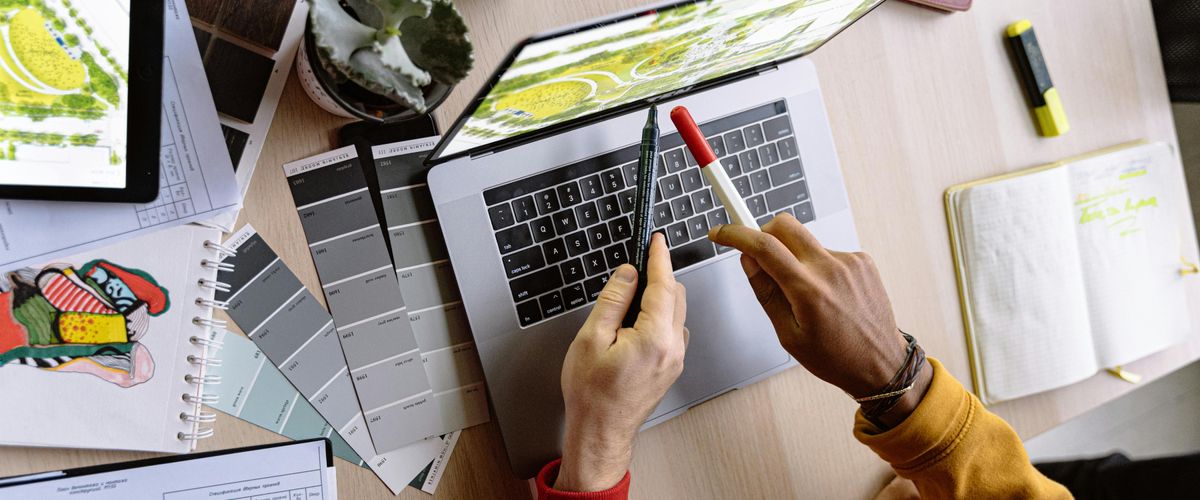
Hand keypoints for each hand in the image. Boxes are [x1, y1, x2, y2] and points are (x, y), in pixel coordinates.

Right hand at [555, 233, 688, 491]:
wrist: (600, 433)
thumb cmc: (592, 395)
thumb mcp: (591, 338)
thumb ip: (613, 300)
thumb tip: (627, 273)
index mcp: (655, 337)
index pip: (664, 285)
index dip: (659, 258)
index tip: (656, 241)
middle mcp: (673, 348)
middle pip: (675, 296)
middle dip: (658, 278)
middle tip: (633, 270)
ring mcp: (675, 359)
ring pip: (675, 313)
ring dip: (658, 300)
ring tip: (625, 306)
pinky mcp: (672, 367)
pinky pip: (672, 331)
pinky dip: (658, 318)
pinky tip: (634, 326)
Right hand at [708, 213, 930, 427]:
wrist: (880, 364)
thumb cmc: (835, 357)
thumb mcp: (788, 335)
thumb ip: (766, 293)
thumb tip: (748, 261)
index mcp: (808, 290)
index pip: (763, 246)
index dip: (735, 234)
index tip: (721, 233)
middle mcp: (831, 268)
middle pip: (785, 225)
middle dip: (764, 233)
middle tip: (762, 259)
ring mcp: (850, 261)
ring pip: (806, 241)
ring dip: (795, 257)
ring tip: (806, 295)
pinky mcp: (862, 260)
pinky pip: (827, 251)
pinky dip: (818, 266)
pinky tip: (828, 294)